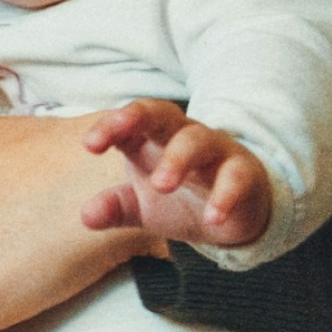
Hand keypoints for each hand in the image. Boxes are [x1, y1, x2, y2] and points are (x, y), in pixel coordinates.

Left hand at [82, 99, 271, 248]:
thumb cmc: (181, 199)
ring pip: (197, 140)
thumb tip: (86, 216)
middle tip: (118, 139)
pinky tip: (212, 218)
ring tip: (162, 186)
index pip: (129, 121)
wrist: (235, 215)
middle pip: (161, 114)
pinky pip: (236, 177)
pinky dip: (224, 196)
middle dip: (138, 118)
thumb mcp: (143, 207)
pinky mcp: (245, 173)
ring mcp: (216, 151)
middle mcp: (183, 136)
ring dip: (178, 159)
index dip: (110, 126)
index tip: (90, 145)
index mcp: (152, 138)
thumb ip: (116, 207)